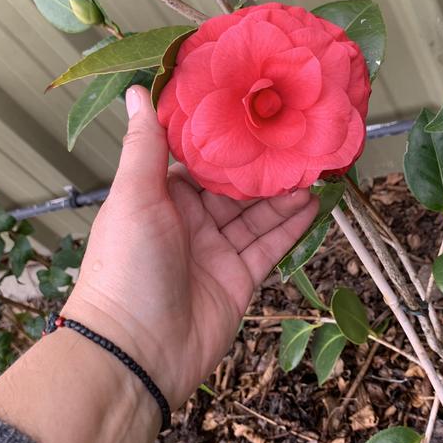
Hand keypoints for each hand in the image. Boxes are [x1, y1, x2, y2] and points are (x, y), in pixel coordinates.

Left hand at [64, 85, 317, 407]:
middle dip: (263, 165)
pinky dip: (291, 226)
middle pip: (234, 187)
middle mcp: (190, 221)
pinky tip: (313, 203)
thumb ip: (144, 146)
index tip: (255, 109)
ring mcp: (216, 251)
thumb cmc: (126, 267)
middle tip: (298, 137)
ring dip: (284, 193)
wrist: (137, 352)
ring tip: (315, 165)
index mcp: (161, 198)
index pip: (199, 160)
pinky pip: (269, 246)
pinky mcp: (239, 279)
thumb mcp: (134, 198)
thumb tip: (137, 90)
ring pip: (257, 214)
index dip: (227, 138)